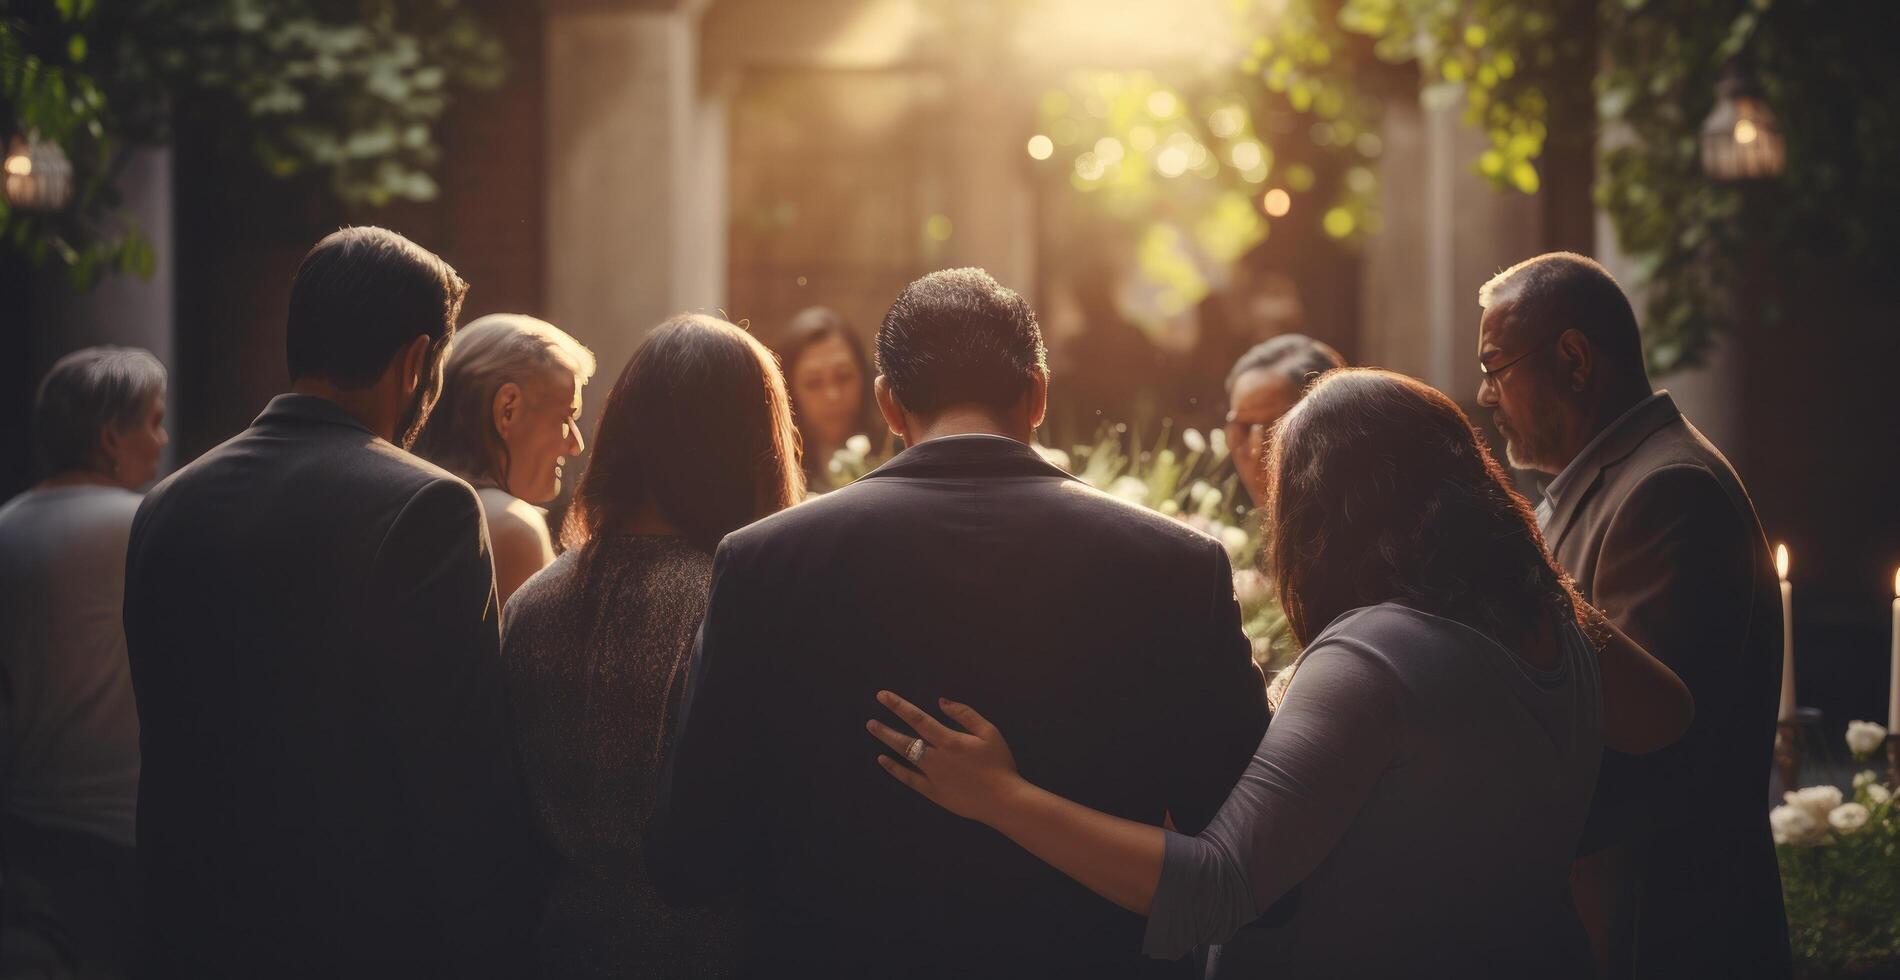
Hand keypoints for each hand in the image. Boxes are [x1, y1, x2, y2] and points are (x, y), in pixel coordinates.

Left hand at [867, 691, 1025, 825]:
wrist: (1003, 800)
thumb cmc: (999, 764)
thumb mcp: (989, 732)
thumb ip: (965, 714)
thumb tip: (942, 702)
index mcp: (949, 740)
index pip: (917, 718)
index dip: (899, 706)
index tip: (883, 696)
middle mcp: (936, 757)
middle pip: (905, 739)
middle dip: (886, 727)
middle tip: (870, 721)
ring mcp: (932, 776)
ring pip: (904, 756)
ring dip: (887, 742)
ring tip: (875, 730)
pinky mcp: (933, 793)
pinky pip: (909, 779)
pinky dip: (894, 769)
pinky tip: (883, 760)